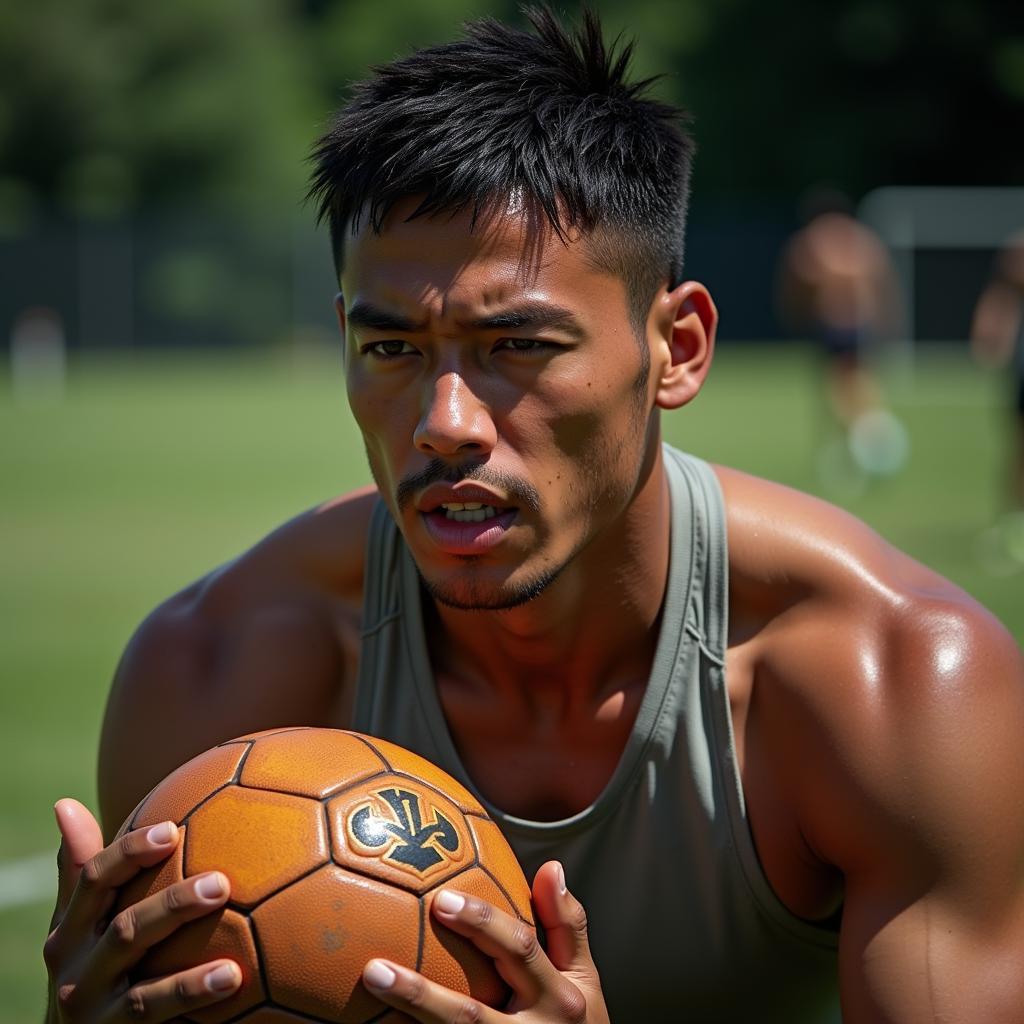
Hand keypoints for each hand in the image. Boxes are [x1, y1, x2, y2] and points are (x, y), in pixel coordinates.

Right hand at [43, 798, 241, 1021]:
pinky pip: (155, 1011)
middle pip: (125, 927)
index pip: (94, 880)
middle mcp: (73, 968)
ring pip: (141, 977)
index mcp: (69, 932)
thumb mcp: (80, 927)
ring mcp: (90, 1007)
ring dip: (189, 955)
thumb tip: (65, 802)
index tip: (173, 829)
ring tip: (230, 931)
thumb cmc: (91, 973)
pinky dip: (193, 992)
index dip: (131, 852)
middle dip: (173, 903)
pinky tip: (234, 977)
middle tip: (222, 882)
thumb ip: (82, 874)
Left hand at [362, 860, 608, 1022]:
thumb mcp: (585, 979)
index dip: (483, 925)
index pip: (518, 952)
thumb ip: (567, 926)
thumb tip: (550, 867)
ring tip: (365, 998)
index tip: (442, 899)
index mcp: (558, 998)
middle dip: (422, 997)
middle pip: (470, 1018)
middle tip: (374, 967)